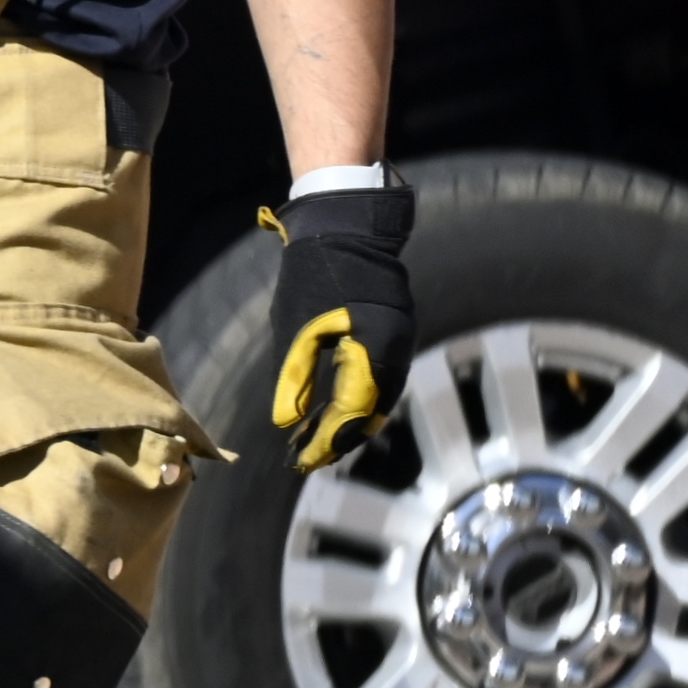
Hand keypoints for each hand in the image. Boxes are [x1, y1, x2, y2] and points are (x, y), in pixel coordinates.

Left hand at [263, 176, 414, 470]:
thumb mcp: (296, 327)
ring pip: (378, 399)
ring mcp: (400, 342)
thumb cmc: (315, 272)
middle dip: (339, 438)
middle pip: (370, 413)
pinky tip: (339, 408)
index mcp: (371, 350)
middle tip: (307, 456)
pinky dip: (361, 399)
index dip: (324, 441)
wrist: (347, 226)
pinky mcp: (396, 334)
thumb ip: (295, 377)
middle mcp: (394, 352)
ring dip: (351, 421)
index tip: (300, 461)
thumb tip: (286, 423)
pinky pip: (381, 380)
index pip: (349, 413)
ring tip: (317, 439)